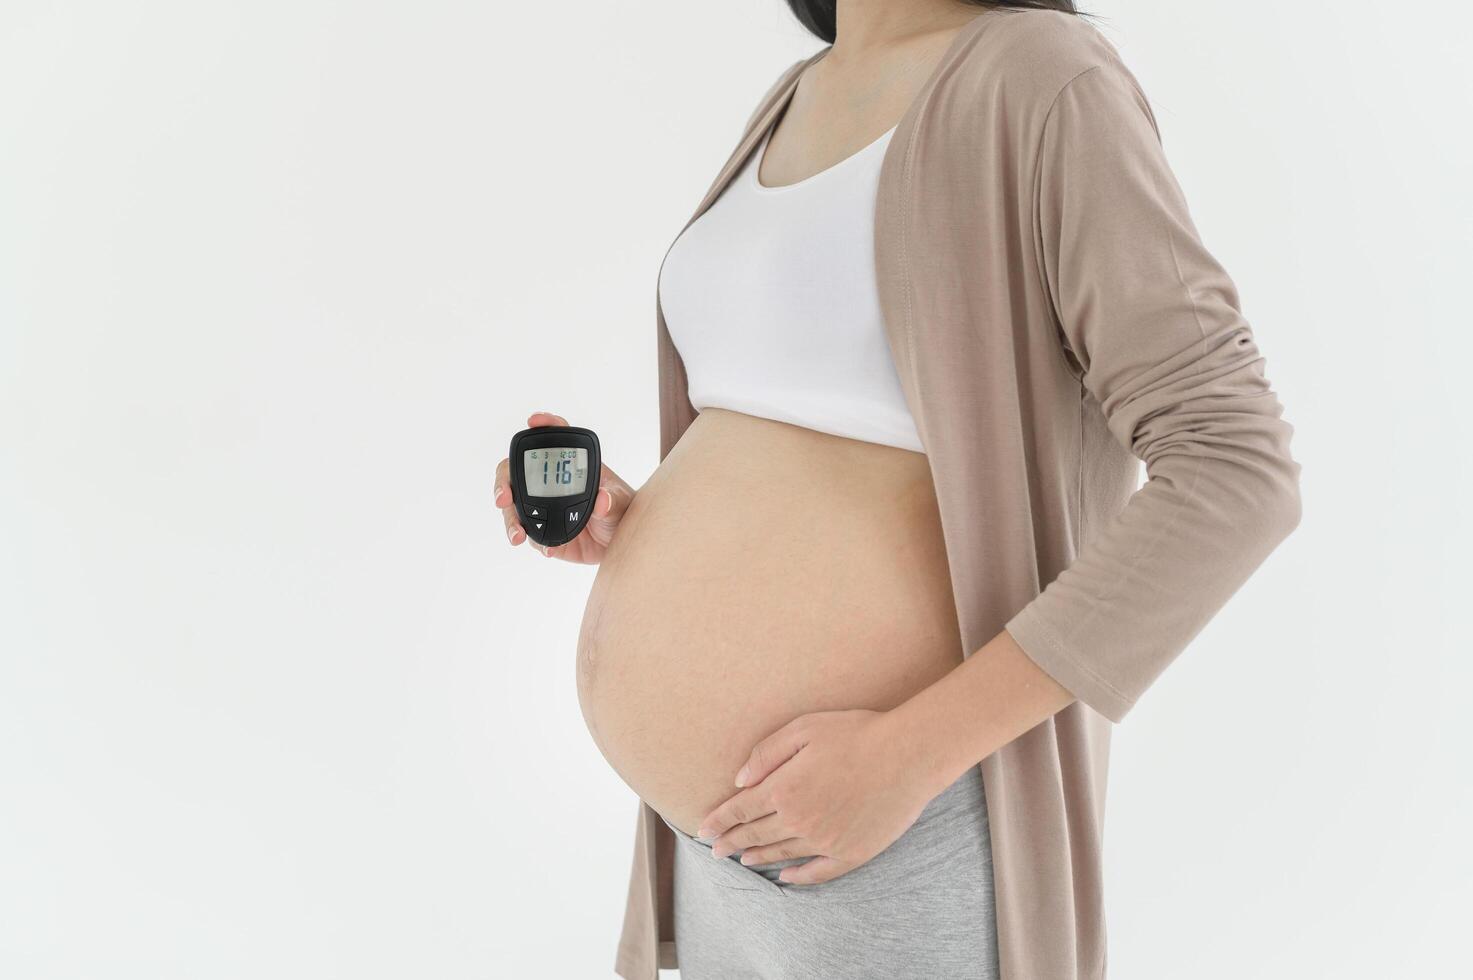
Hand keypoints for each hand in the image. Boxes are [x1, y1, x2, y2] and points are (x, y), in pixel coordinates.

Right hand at [494, 411, 634, 563]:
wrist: (619, 543)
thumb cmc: (623, 512)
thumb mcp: (622, 504)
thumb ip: (613, 501)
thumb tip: (603, 499)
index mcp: (572, 465)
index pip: (556, 439)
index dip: (544, 425)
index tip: (534, 421)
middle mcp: (550, 482)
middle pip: (516, 472)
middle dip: (504, 482)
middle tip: (504, 497)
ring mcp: (541, 506)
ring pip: (513, 506)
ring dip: (510, 519)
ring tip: (518, 535)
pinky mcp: (541, 531)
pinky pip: (529, 534)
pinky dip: (533, 541)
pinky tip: (548, 549)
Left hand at [695, 709, 940, 884]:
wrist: (908, 754)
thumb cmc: (856, 733)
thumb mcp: (804, 729)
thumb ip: (767, 754)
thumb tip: (739, 779)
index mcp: (784, 789)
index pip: (741, 810)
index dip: (720, 821)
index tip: (703, 830)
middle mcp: (799, 821)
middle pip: (756, 835)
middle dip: (732, 842)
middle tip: (715, 850)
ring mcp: (826, 841)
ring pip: (783, 854)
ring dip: (759, 857)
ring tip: (743, 860)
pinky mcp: (852, 852)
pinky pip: (818, 872)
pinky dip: (799, 877)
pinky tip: (787, 878)